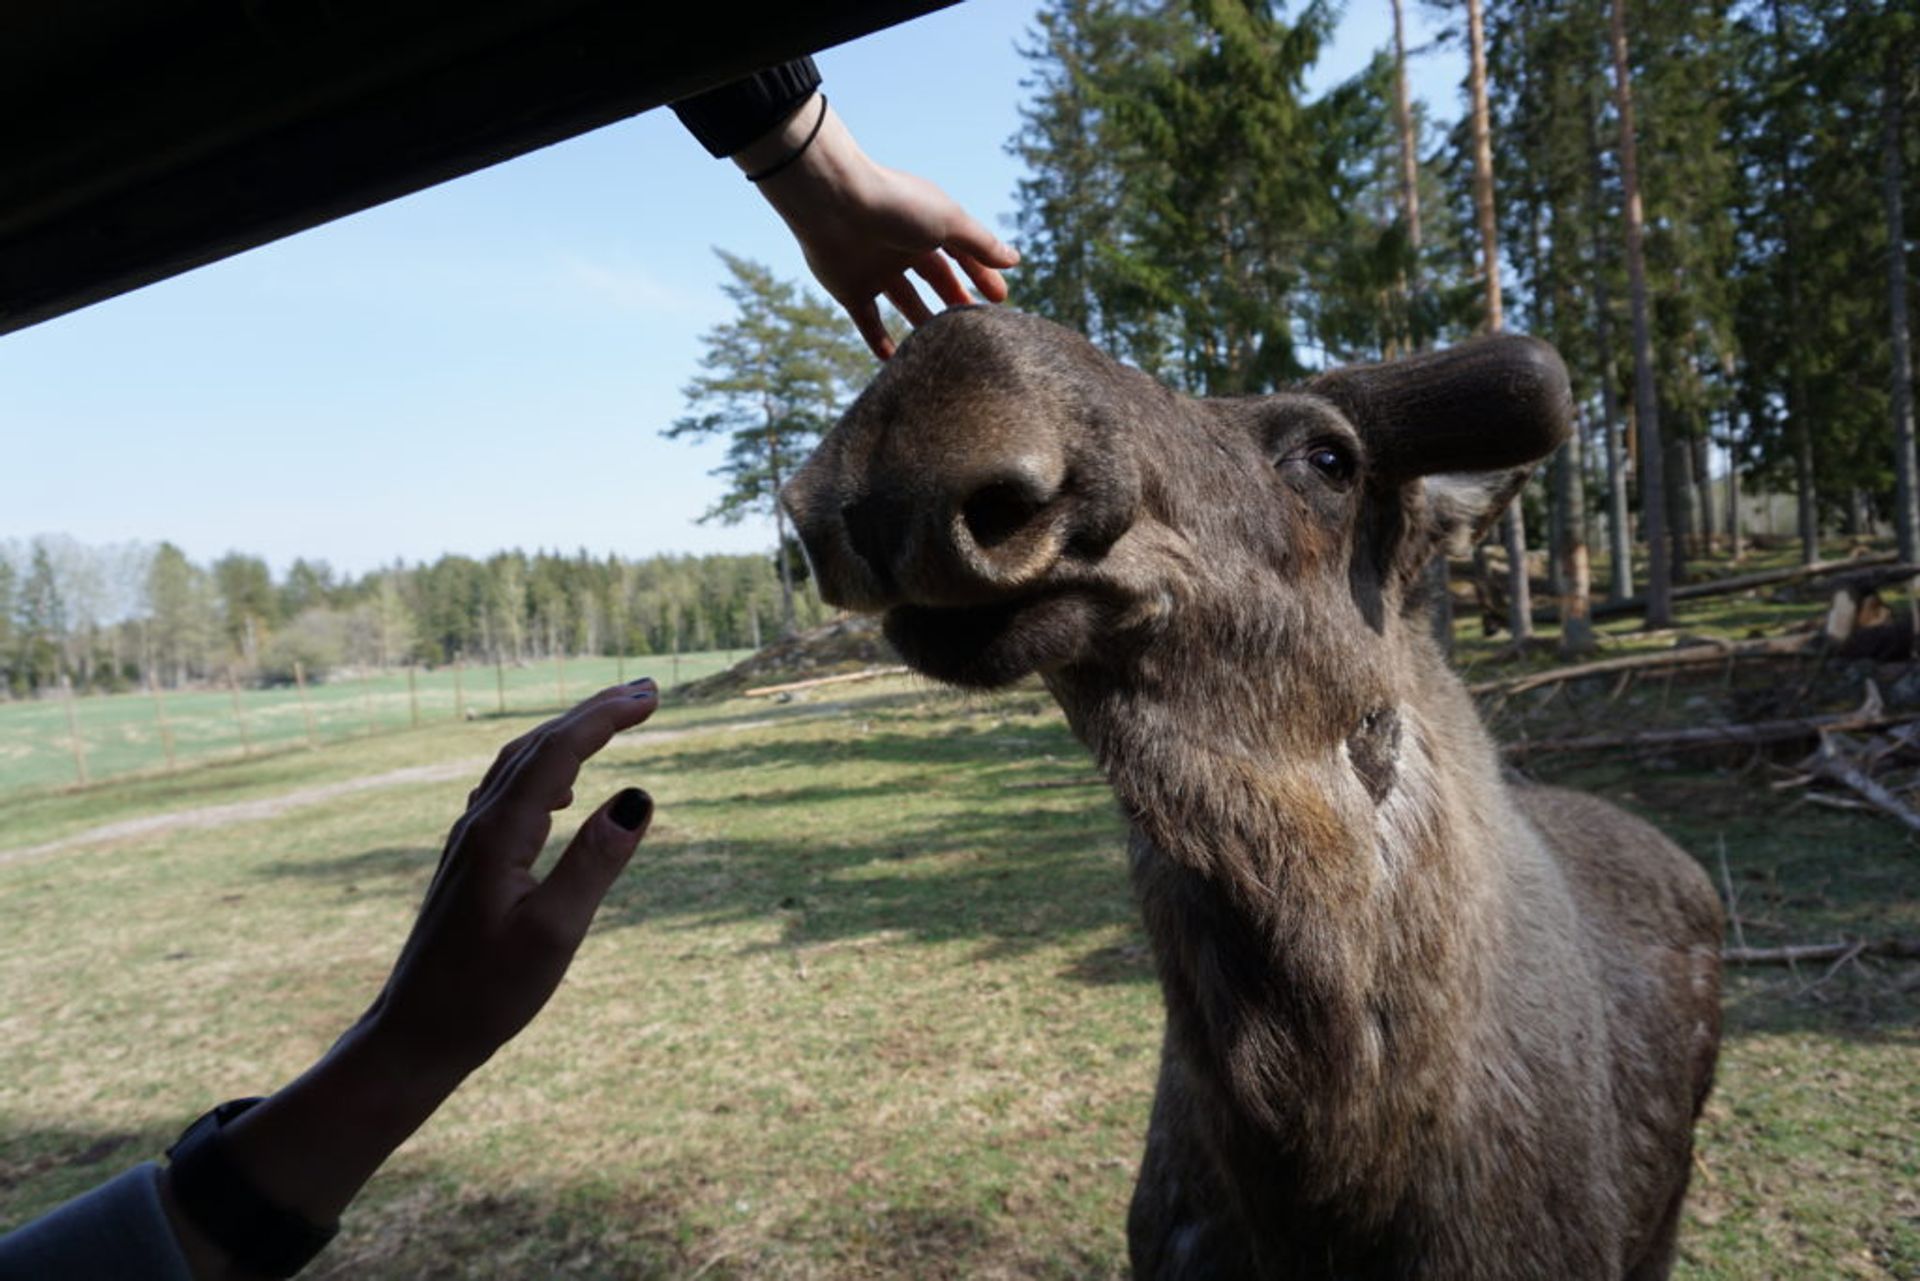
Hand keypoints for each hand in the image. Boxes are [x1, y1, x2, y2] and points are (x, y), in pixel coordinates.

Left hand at [166, 683, 661, 1270]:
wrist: (417, 1034)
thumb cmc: (487, 993)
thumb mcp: (554, 933)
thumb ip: (595, 863)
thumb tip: (638, 797)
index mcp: (500, 834)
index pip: (558, 752)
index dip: (606, 719)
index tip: (653, 699)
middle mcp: (479, 825)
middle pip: (537, 745)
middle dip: (592, 713)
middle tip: (646, 693)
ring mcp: (469, 842)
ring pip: (520, 764)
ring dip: (567, 734)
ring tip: (613, 721)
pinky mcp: (470, 862)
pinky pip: (509, 790)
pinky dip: (545, 766)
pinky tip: (564, 787)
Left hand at [743, 95, 1020, 358]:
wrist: (833, 203)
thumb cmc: (897, 205)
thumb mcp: (949, 222)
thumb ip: (981, 244)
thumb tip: (1014, 260)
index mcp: (925, 226)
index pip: (961, 254)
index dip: (981, 274)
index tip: (1000, 299)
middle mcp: (901, 247)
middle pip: (935, 278)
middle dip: (955, 300)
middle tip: (978, 328)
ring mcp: (875, 269)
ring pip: (905, 301)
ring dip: (924, 323)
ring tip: (947, 348)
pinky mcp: (849, 290)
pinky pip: (868, 322)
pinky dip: (881, 342)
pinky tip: (898, 363)